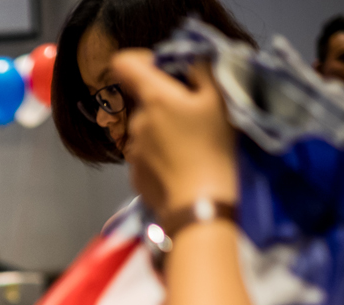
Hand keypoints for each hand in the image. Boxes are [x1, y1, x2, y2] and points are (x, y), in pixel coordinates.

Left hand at [110, 50, 236, 214]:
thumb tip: (189, 61)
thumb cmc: (213, 147)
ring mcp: (132, 150)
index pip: (124, 64)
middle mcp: (136, 121)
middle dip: (164, 102)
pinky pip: (146, 155)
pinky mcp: (135, 174)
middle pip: (144, 100)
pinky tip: (180, 167)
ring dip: (162, 130)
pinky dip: (160, 155)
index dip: (141, 60)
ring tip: (190, 146)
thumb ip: (202, 71)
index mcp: (154, 97)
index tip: (163, 69)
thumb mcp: (219, 100)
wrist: (200, 204)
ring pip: (146, 129)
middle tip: (194, 117)